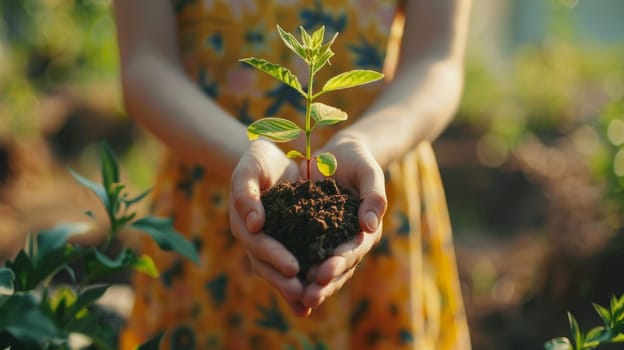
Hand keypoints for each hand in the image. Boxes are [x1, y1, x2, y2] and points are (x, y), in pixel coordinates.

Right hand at [229, 139, 309, 314]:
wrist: (277, 160)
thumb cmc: (259, 160)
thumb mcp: (250, 167)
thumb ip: (246, 192)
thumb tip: (254, 224)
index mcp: (243, 224)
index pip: (258, 244)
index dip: (275, 257)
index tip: (292, 268)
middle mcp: (256, 239)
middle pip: (267, 266)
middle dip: (284, 281)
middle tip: (303, 294)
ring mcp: (272, 244)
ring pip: (280, 272)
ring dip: (294, 289)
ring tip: (311, 302)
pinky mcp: (289, 244)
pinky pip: (297, 264)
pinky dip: (305, 280)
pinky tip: (318, 296)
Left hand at [301, 132, 386, 309]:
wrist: (341, 157)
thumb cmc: (359, 161)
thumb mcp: (370, 173)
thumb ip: (373, 196)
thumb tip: (369, 226)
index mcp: (366, 230)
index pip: (354, 251)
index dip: (339, 263)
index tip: (323, 274)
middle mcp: (350, 242)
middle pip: (339, 269)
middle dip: (324, 285)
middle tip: (308, 298)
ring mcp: (332, 243)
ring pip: (322, 270)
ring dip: (310, 286)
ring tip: (296, 300)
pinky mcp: (314, 238)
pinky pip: (305, 258)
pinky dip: (297, 272)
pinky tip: (283, 284)